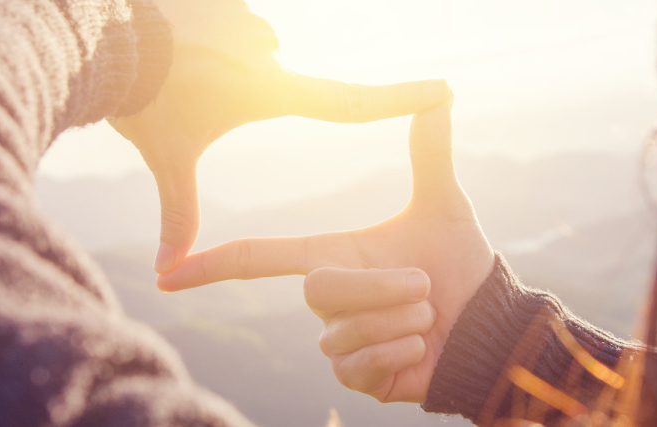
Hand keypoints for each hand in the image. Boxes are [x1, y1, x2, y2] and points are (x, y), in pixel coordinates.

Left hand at [108, 0, 450, 272]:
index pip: (351, 103)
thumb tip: (168, 274)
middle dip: (240, 88)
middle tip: (198, 93)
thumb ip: (177, 211)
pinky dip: (204, 30)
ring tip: (180, 68)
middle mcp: (272, 51)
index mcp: (272, 91)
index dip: (400, 101)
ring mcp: (251, 18)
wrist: (106, 37)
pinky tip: (171, 39)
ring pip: (250, 46)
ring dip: (221, 58)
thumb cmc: (143, 102)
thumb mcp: (167, 158)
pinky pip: (228, 19)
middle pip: (277, 79)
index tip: (442, 90)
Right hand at [157, 103, 494, 402]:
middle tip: (423, 285)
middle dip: (380, 286)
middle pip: (319, 289)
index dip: (213, 265)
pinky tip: (420, 346)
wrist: (488, 323)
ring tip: (425, 315)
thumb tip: (440, 93)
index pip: (260, 259)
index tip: (168, 272)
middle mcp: (326, 300)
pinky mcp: (355, 378)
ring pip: (343, 332)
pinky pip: (359, 367)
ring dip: (400, 320)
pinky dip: (400, 352)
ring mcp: (337, 342)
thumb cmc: (460, 265)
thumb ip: (429, 153)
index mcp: (331, 255)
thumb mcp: (443, 205)